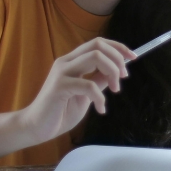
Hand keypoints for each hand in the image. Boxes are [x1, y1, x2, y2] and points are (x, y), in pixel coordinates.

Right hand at [20, 38, 136, 142]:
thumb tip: (115, 73)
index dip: (118, 47)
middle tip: (124, 77)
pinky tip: (100, 109)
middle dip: (118, 58)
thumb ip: (97, 81)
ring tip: (115, 90)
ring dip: (112, 72)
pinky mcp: (60, 86)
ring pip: (95, 57)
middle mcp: (66, 62)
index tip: (133, 58)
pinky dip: (100, 97)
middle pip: (98, 45)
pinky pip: (88, 85)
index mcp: (72, 61)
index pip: (98, 43)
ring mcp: (62, 72)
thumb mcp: (85, 95)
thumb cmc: (60, 112)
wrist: (37, 127)